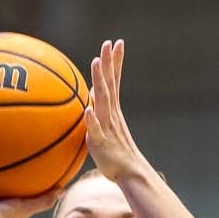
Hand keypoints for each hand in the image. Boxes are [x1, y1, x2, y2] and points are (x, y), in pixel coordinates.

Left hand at [84, 39, 149, 182]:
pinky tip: (88, 109)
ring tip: (96, 64)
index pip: (114, 81)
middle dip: (109, 63)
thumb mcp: (106, 128)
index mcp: (112, 110)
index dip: (115, 62)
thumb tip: (91, 94)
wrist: (130, 174)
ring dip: (99, 81)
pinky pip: (95, 130)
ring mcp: (107, 127)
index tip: (117, 42)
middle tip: (109, 43)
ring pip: (102, 101)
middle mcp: (111, 114)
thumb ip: (99, 110)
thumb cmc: (116, 153)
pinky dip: (92, 119)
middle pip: (109, 84)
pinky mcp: (101, 143)